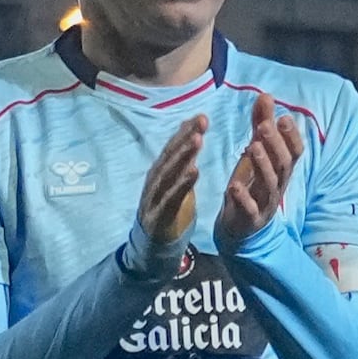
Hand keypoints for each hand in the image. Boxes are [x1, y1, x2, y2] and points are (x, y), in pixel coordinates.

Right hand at [134, 115, 206, 259]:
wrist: (154, 242)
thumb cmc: (168, 206)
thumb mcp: (177, 179)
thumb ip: (182, 157)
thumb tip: (188, 129)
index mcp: (162, 170)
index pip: (174, 146)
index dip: (187, 130)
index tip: (203, 116)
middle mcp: (156, 178)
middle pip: (171, 155)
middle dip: (186, 136)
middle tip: (202, 121)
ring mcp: (155, 195)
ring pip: (170, 172)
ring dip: (183, 155)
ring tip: (198, 140)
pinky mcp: (159, 212)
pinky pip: (172, 196)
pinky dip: (182, 183)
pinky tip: (194, 172)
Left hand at [214, 102, 304, 249]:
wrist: (240, 227)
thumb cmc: (251, 185)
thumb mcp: (256, 152)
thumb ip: (261, 124)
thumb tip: (266, 95)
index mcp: (281, 170)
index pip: (295, 152)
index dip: (292, 136)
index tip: (284, 117)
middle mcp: (278, 185)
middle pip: (283, 165)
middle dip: (276, 145)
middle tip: (267, 126)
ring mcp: (265, 203)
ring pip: (270, 184)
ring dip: (263, 165)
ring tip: (252, 147)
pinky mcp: (250, 219)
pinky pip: (250, 209)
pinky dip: (243, 198)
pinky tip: (233, 185)